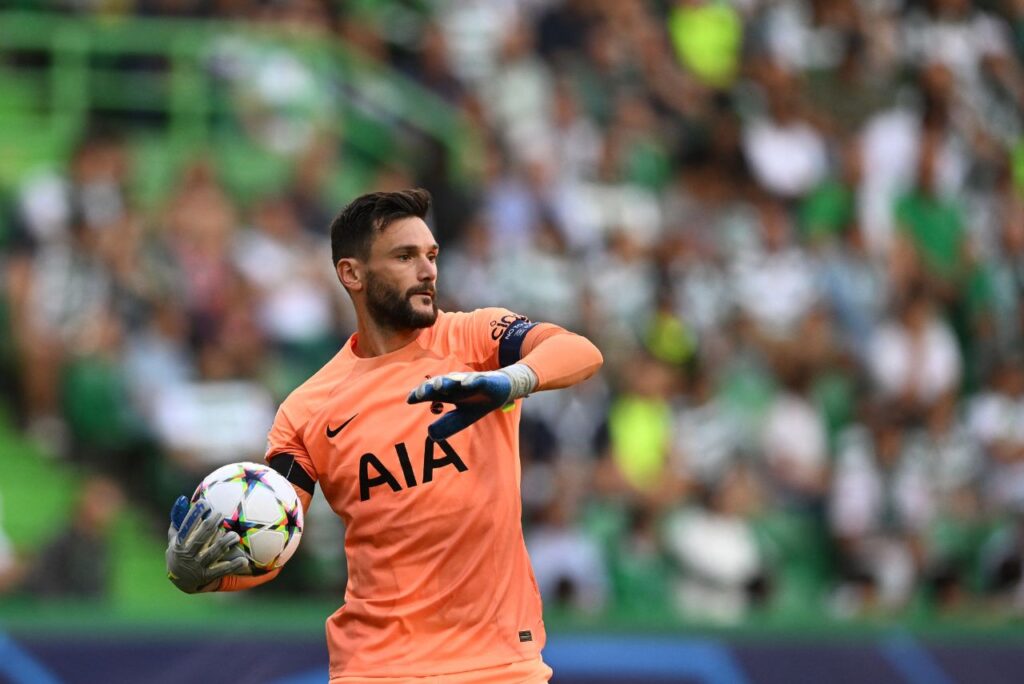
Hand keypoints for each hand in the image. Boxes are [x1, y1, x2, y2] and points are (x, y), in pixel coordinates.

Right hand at [165, 496, 248, 593]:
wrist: (181, 581)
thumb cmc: (180, 554)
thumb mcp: (173, 540)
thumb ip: (178, 523)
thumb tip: (182, 500)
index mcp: (179, 545)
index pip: (186, 528)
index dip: (195, 515)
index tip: (204, 503)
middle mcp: (188, 555)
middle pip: (200, 538)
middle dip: (210, 525)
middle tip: (220, 514)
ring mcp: (198, 566)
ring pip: (213, 553)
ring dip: (224, 543)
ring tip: (234, 535)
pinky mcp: (208, 575)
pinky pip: (222, 570)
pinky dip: (233, 566)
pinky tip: (244, 560)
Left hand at [407, 364, 536, 440]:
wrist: (501, 390)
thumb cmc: (477, 402)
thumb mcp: (462, 418)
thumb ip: (448, 425)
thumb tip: (430, 435)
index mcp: (448, 394)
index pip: (430, 393)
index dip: (419, 395)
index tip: (409, 400)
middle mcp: (455, 385)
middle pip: (438, 384)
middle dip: (429, 387)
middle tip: (420, 393)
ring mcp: (469, 381)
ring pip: (455, 380)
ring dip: (446, 381)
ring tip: (438, 386)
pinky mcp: (484, 380)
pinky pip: (477, 380)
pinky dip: (471, 381)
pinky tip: (466, 384)